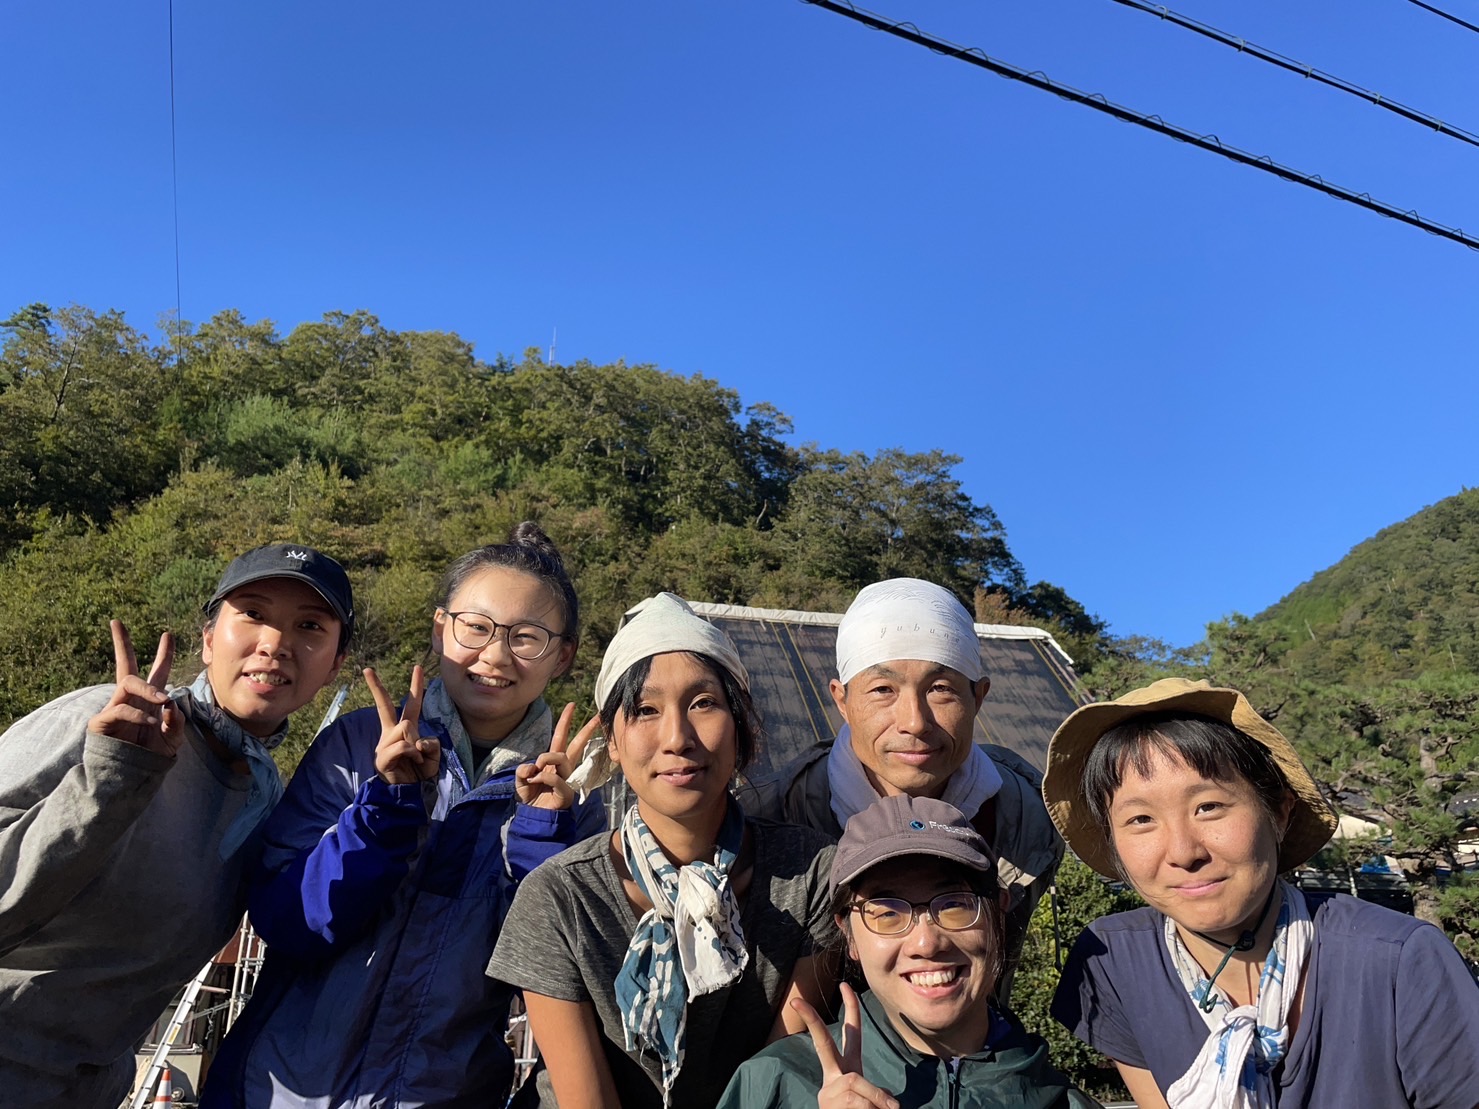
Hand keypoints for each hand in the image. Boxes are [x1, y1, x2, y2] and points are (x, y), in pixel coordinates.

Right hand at [87, 620, 182, 757]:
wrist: (130, 778)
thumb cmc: (150, 757)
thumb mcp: (172, 741)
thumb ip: (176, 723)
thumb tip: (171, 703)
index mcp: (149, 700)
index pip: (157, 673)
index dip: (164, 654)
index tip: (168, 634)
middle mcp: (130, 699)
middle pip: (125, 666)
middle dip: (121, 644)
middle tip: (116, 622)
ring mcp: (114, 708)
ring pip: (127, 682)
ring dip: (148, 689)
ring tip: (161, 700)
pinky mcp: (101, 722)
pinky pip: (120, 709)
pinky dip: (137, 714)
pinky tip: (149, 721)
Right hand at [368, 665, 437, 783]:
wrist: (408, 795)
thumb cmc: (420, 774)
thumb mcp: (432, 756)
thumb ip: (430, 744)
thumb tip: (416, 741)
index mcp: (405, 731)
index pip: (411, 705)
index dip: (416, 686)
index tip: (418, 666)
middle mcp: (391, 734)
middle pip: (385, 707)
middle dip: (376, 688)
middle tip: (367, 670)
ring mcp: (384, 744)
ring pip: (406, 727)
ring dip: (417, 744)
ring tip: (417, 760)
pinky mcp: (382, 756)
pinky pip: (403, 745)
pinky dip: (413, 754)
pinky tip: (413, 764)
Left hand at [516, 703, 598, 809]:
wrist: (533, 819)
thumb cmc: (530, 799)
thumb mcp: (521, 780)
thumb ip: (523, 770)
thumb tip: (533, 767)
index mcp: (552, 763)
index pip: (560, 738)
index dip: (565, 722)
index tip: (572, 705)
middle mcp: (562, 769)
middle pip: (576, 745)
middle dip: (586, 730)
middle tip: (597, 717)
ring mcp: (566, 780)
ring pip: (562, 757)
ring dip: (546, 758)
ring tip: (536, 768)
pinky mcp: (566, 794)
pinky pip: (557, 778)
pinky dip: (544, 777)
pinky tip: (535, 781)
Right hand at [793, 982, 898, 1108]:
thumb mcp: (871, 1099)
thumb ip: (878, 1093)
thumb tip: (891, 1105)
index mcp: (846, 1068)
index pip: (850, 1033)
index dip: (850, 1008)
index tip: (844, 984)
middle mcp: (833, 1076)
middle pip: (823, 1045)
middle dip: (811, 1022)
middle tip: (796, 1001)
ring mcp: (828, 1091)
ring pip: (858, 1085)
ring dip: (877, 1101)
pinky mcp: (829, 1103)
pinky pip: (861, 1103)